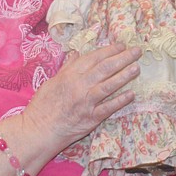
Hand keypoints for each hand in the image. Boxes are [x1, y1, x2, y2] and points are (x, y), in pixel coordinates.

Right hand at [25, 43, 140, 144]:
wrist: (39, 130)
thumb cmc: (43, 106)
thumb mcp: (52, 82)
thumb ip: (67, 68)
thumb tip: (75, 53)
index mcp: (70, 75)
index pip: (93, 58)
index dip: (109, 50)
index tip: (121, 45)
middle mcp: (79, 86)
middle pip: (105, 68)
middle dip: (122, 58)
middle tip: (137, 51)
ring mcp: (86, 102)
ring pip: (109, 86)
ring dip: (124, 76)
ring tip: (137, 68)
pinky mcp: (91, 118)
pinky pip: (109, 108)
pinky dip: (120, 101)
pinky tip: (131, 94)